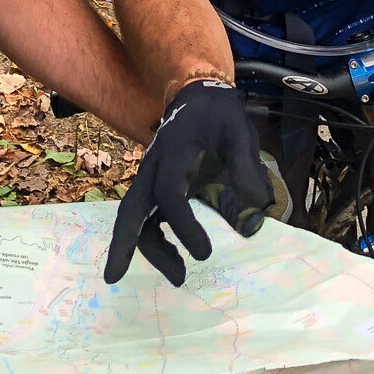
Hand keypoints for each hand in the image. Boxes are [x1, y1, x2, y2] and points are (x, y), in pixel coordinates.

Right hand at [105, 79, 272, 287]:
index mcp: (174, 153)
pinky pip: (145, 216)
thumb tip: (257, 203)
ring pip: (135, 217)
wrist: (199, 95)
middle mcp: (154, 166)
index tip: (206, 254)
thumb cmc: (219, 115)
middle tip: (115, 278)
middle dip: (123, 243)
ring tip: (178, 277)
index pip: (168, 194)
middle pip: (130, 208)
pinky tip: (172, 258)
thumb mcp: (239, 130)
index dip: (183, 226)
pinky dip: (152, 239)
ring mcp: (151, 176)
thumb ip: (245, 163)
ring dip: (148, 249)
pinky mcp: (157, 184)